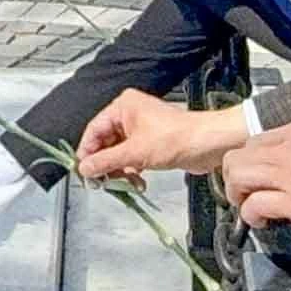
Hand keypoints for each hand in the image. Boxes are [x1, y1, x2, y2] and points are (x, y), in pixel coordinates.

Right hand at [76, 90, 249, 178]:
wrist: (208, 144)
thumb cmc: (177, 138)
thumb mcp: (135, 153)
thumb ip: (106, 161)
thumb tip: (85, 168)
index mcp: (123, 106)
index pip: (94, 130)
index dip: (87, 152)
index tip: (82, 171)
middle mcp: (130, 114)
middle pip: (105, 142)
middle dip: (105, 164)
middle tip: (101, 182)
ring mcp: (141, 129)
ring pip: (118, 152)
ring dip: (120, 170)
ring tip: (124, 184)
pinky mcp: (150, 142)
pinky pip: (132, 157)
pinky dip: (131, 170)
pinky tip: (136, 182)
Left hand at [219, 121, 290, 241]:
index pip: (257, 141)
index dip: (251, 161)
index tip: (255, 175)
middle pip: (240, 156)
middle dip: (236, 177)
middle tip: (244, 193)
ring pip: (239, 176)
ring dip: (237, 195)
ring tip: (247, 207)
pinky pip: (254, 205)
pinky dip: (250, 215)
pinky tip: (259, 221)